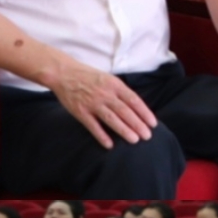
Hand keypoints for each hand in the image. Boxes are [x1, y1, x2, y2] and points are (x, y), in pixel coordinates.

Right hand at [47, 58, 164, 149]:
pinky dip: (101, 135)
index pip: (133, 100)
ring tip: (134, 140)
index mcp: (114, 84)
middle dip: (137, 124)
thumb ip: (119, 91)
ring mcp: (92, 103)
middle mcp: (105, 94)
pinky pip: (93, 126)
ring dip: (124, 130)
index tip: (153, 123)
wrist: (64, 73)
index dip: (144, 112)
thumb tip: (134, 106)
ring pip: (111, 119)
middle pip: (125, 111)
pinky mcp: (80, 111)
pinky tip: (109, 145)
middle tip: (147, 136)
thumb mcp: (108, 78)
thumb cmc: (88, 76)